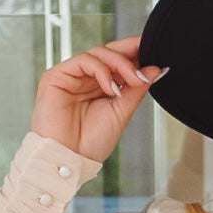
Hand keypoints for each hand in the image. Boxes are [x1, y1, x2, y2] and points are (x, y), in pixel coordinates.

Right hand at [30, 36, 166, 162]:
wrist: (69, 159)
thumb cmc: (90, 143)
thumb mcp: (121, 113)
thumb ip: (136, 90)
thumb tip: (155, 70)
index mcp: (100, 86)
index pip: (118, 62)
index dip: (136, 54)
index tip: (156, 52)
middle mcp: (86, 78)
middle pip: (109, 52)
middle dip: (131, 52)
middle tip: (150, 56)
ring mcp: (71, 75)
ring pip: (99, 53)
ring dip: (120, 64)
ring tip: (134, 80)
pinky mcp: (57, 75)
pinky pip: (83, 61)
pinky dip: (102, 70)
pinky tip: (111, 87)